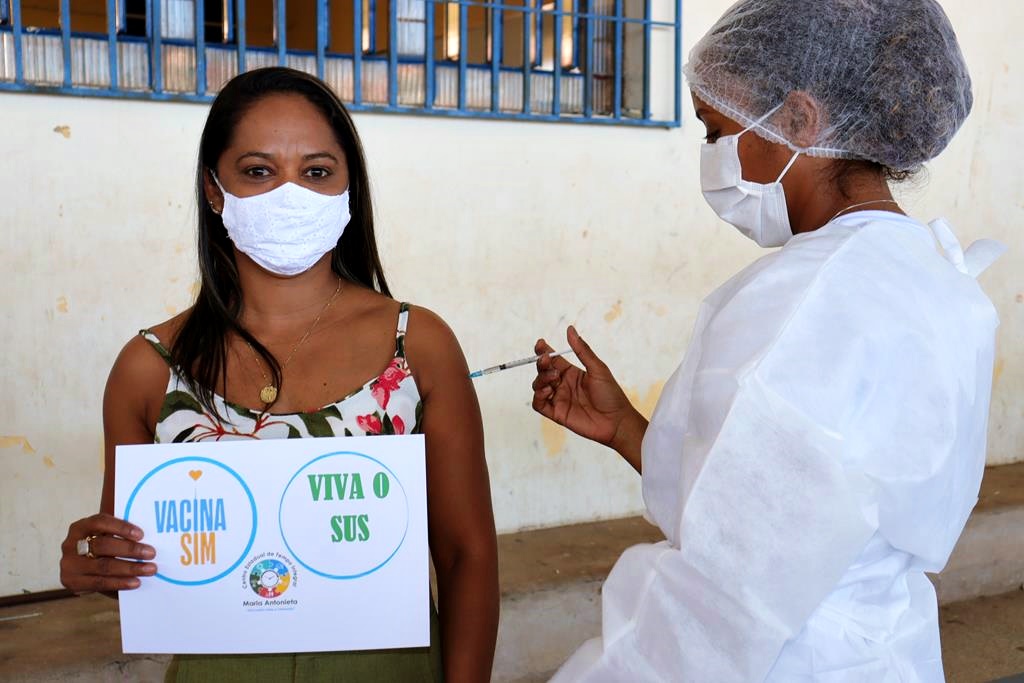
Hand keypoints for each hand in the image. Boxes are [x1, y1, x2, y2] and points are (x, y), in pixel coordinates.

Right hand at [60, 513, 156, 592]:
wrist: (80, 572)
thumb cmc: (100, 549)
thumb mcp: (105, 536)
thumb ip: (119, 533)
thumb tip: (151, 534)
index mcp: (80, 527)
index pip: (100, 522)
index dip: (121, 527)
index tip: (141, 534)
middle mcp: (71, 544)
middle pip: (103, 545)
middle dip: (130, 549)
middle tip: (151, 553)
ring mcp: (69, 564)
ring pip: (103, 565)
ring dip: (130, 568)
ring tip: (149, 569)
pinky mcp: (71, 582)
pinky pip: (99, 583)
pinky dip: (120, 583)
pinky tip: (135, 582)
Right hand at [532, 326, 645, 462]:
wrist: (616, 421)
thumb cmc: (611, 394)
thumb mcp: (597, 368)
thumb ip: (582, 350)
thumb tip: (570, 329)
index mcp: (572, 373)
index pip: (553, 359)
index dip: (544, 351)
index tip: (540, 343)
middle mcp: (563, 385)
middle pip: (543, 371)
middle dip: (541, 363)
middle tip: (547, 360)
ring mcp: (559, 399)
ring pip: (538, 386)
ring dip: (541, 379)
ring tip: (553, 378)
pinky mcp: (557, 413)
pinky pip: (539, 404)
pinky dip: (538, 396)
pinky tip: (548, 391)